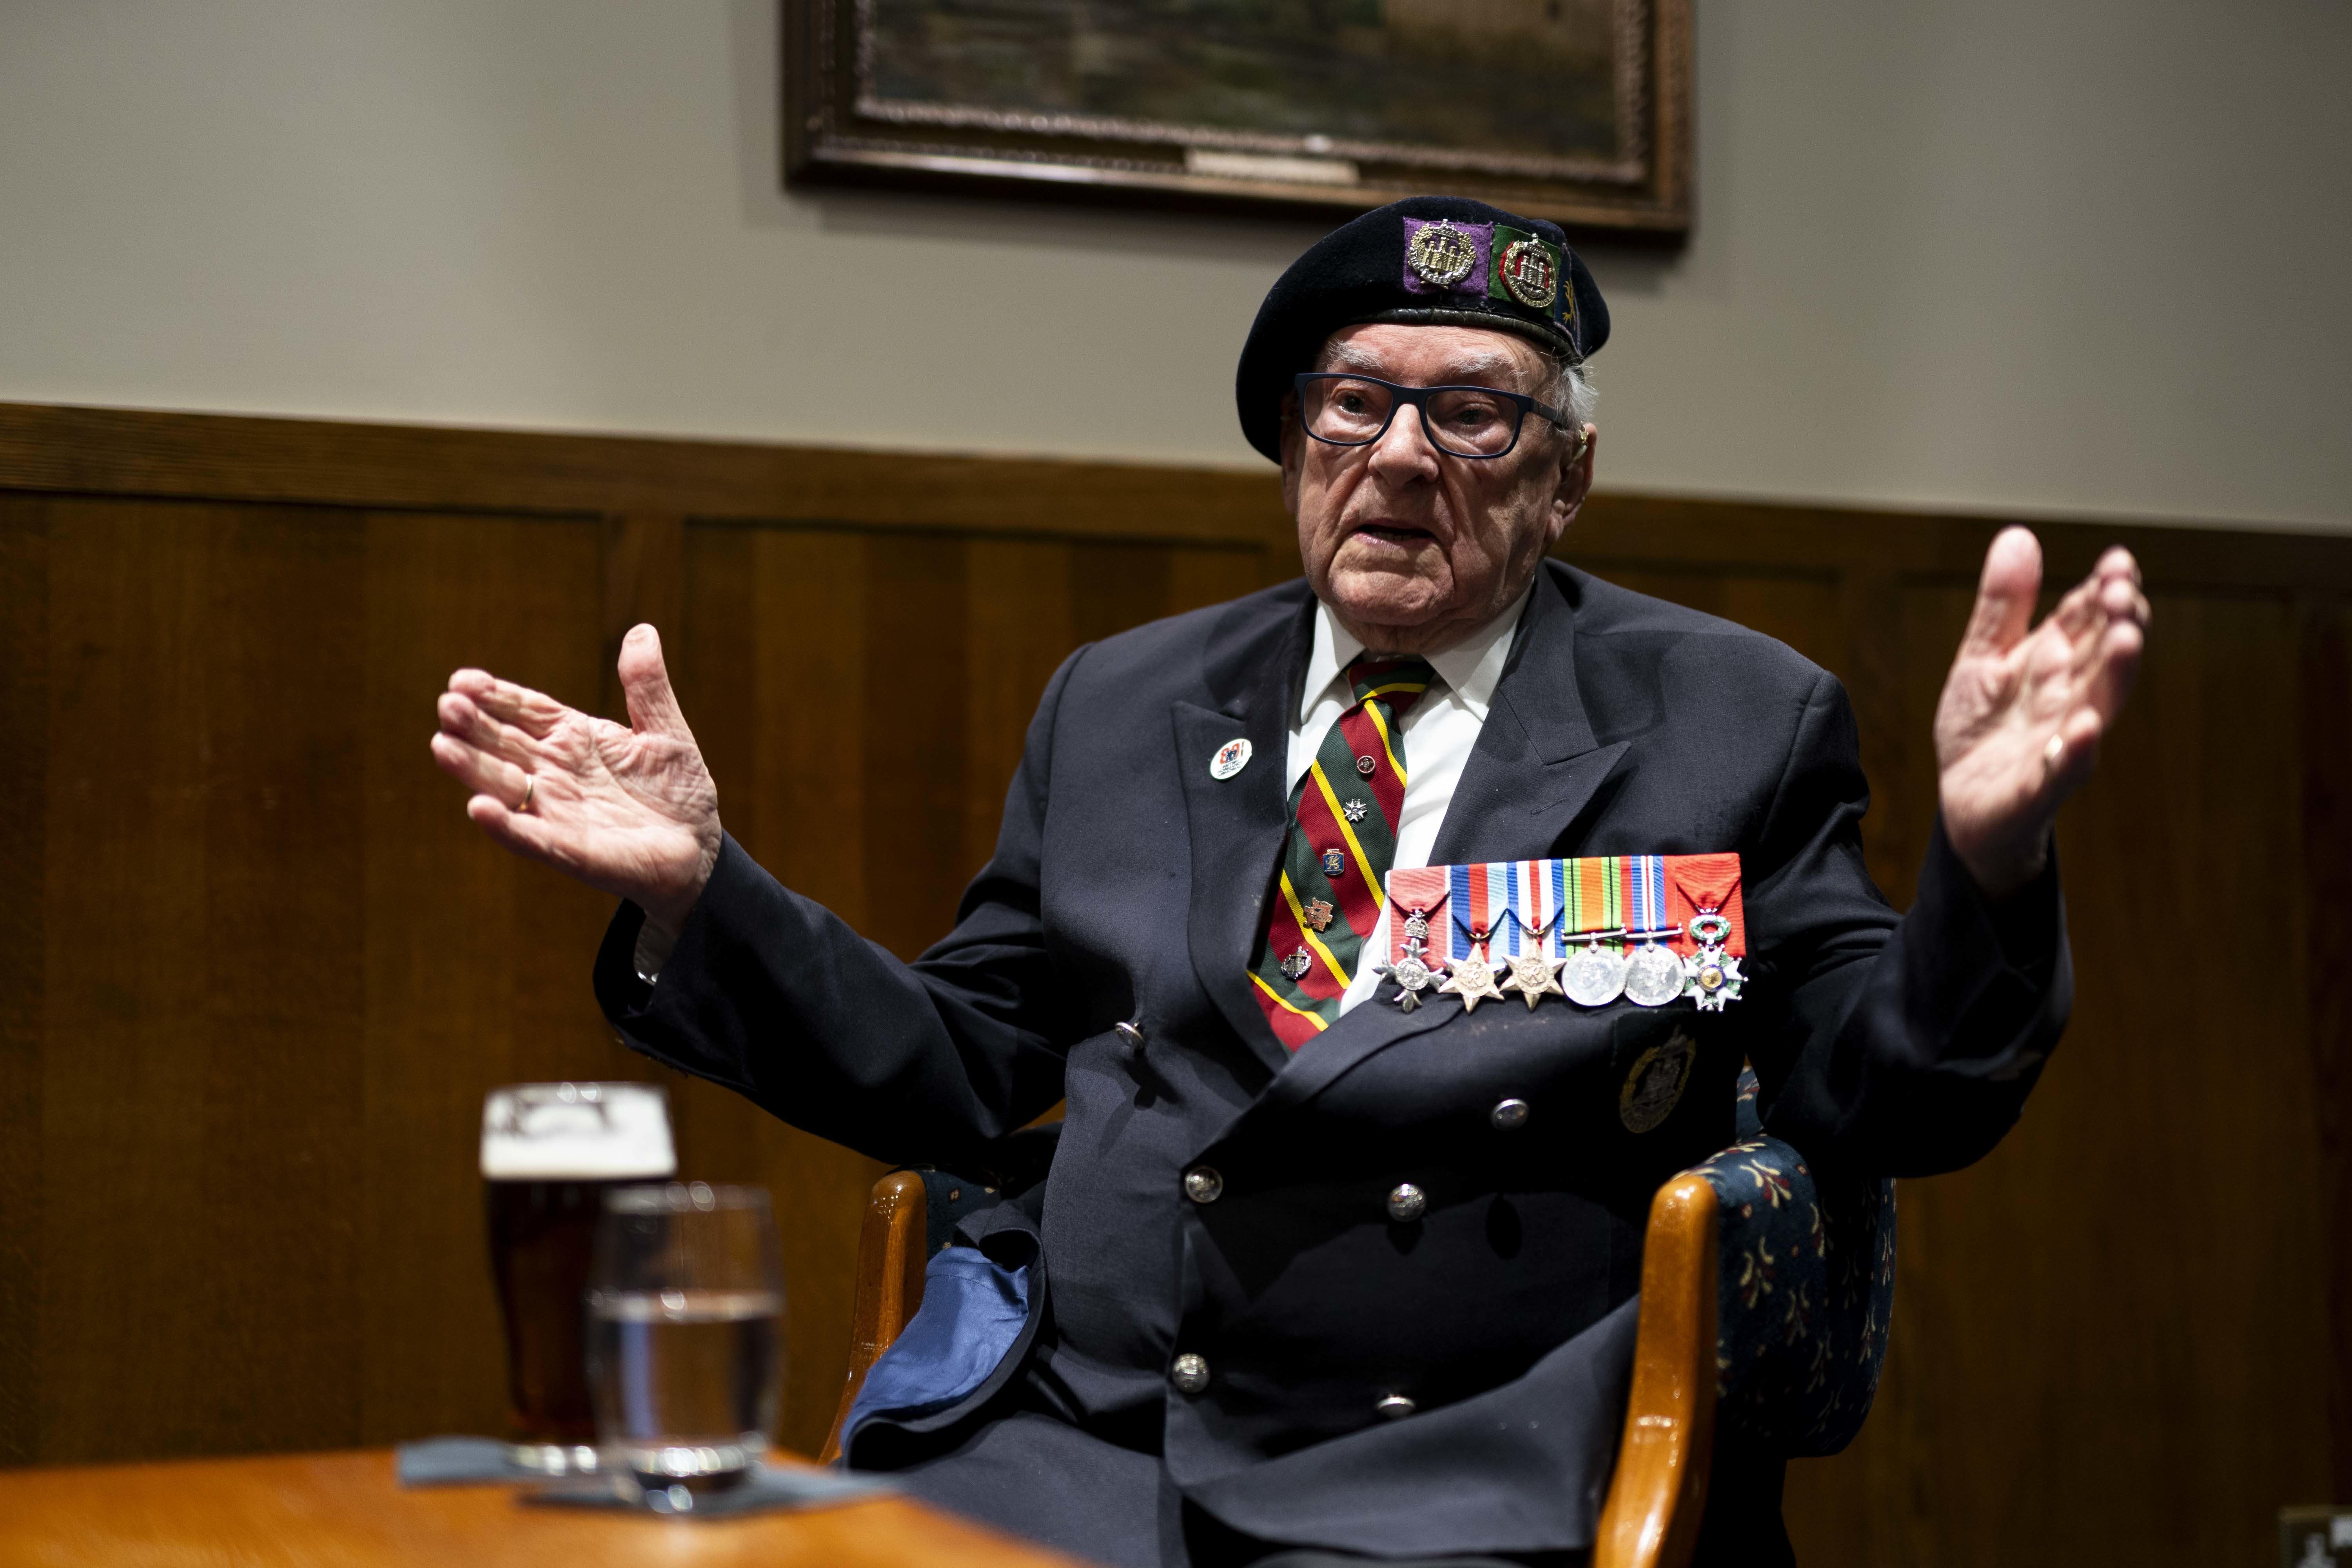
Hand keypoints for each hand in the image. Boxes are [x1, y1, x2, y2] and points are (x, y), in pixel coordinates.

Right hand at [429, 624, 720, 932]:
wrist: (698, 844)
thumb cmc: (677, 788)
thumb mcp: (666, 731)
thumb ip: (648, 687)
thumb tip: (642, 631)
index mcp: (572, 738)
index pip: (523, 710)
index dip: (494, 695)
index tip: (463, 680)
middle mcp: (554, 772)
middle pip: (503, 743)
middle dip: (473, 725)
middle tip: (448, 704)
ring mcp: (556, 811)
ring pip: (504, 787)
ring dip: (473, 768)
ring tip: (443, 746)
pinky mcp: (569, 850)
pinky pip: (531, 837)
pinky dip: (506, 826)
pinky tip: (480, 809)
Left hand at [1935, 527, 2148, 897]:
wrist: (1964, 803)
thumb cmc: (1984, 728)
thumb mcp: (1982, 658)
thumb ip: (2001, 606)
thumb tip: (2019, 536)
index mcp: (2055, 662)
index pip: (2089, 619)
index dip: (2105, 590)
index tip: (2118, 561)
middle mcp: (2068, 698)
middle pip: (2104, 655)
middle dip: (2119, 622)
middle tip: (2125, 591)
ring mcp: (2058, 742)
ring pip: (2097, 704)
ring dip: (2115, 673)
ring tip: (2127, 639)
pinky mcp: (2037, 787)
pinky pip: (2062, 769)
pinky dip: (2074, 750)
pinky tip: (2084, 729)